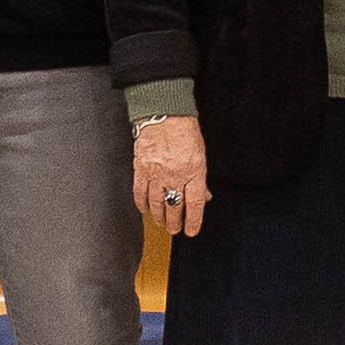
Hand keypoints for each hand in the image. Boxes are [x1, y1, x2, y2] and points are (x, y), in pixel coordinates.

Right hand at [133, 114, 209, 240]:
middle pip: (174, 207)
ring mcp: (156, 172)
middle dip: (174, 223)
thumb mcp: (201, 155)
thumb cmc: (184, 131)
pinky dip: (142, 204)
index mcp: (194, 171)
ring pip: (157, 203)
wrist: (164, 113)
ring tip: (161, 223)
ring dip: (159, 217)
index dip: (193, 221)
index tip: (191, 231)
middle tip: (175, 229)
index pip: (194, 203)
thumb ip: (201, 179)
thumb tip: (205, 197)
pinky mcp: (141, 168)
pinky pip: (140, 192)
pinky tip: (145, 210)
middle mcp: (175, 174)